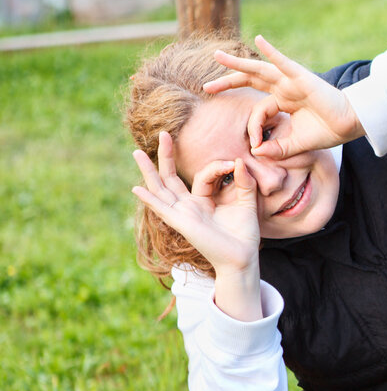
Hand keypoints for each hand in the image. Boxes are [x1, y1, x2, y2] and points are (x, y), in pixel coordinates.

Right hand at [131, 132, 260, 277]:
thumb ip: (244, 181)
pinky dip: (149, 199)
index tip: (233, 163)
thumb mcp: (247, 202)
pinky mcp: (182, 223)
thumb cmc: (244, 233)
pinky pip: (163, 209)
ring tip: (136, 154)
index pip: (203, 174)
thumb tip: (238, 160)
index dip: (217, 166)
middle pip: (171, 177)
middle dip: (167, 155)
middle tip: (163, 133)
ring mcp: (183, 214)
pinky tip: (136, 189)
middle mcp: (190, 206)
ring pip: (161, 189)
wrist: (243, 257)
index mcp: (204, 200)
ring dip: (149, 171)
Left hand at [204, 35, 364, 159]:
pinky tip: (259, 40)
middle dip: (228, 82)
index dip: (253, 126)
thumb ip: (277, 148)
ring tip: (217, 55)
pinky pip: (283, 62)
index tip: (256, 144)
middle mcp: (285, 88)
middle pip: (251, 80)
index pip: (259, 110)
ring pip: (259, 69)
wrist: (350, 125)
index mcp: (283, 102)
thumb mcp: (296, 144)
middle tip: (207, 87)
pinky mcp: (302, 78)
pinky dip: (271, 51)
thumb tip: (257, 152)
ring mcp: (292, 81)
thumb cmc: (327, 132)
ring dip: (237, 63)